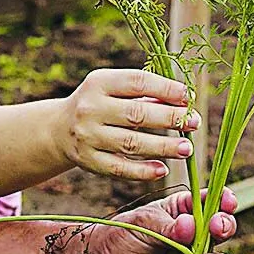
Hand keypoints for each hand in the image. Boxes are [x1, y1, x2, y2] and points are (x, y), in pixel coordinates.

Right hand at [58, 69, 198, 181]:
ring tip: (187, 148)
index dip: (166, 89)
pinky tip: (162, 169)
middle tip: (195, 122)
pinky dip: (143, 171)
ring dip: (163, 147)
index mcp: (99, 83)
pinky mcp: (89, 161)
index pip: (137, 83)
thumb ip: (145, 94)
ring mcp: (88, 136)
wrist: (59, 129)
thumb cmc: (100, 104)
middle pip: (137, 115)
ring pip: (131, 144)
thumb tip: (185, 101)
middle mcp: (90, 109)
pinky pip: (120, 168)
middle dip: (171, 118)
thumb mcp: (114, 90)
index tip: (189, 96)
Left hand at [80, 188, 237, 253]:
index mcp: (185, 211)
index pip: (211, 203)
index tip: (227, 202)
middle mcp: (194, 236)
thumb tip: (190, 226)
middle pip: (221, 231)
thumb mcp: (143, 224)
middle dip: (225, 228)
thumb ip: (168, 227)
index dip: (224, 201)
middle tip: (218, 229)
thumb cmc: (122, 236)